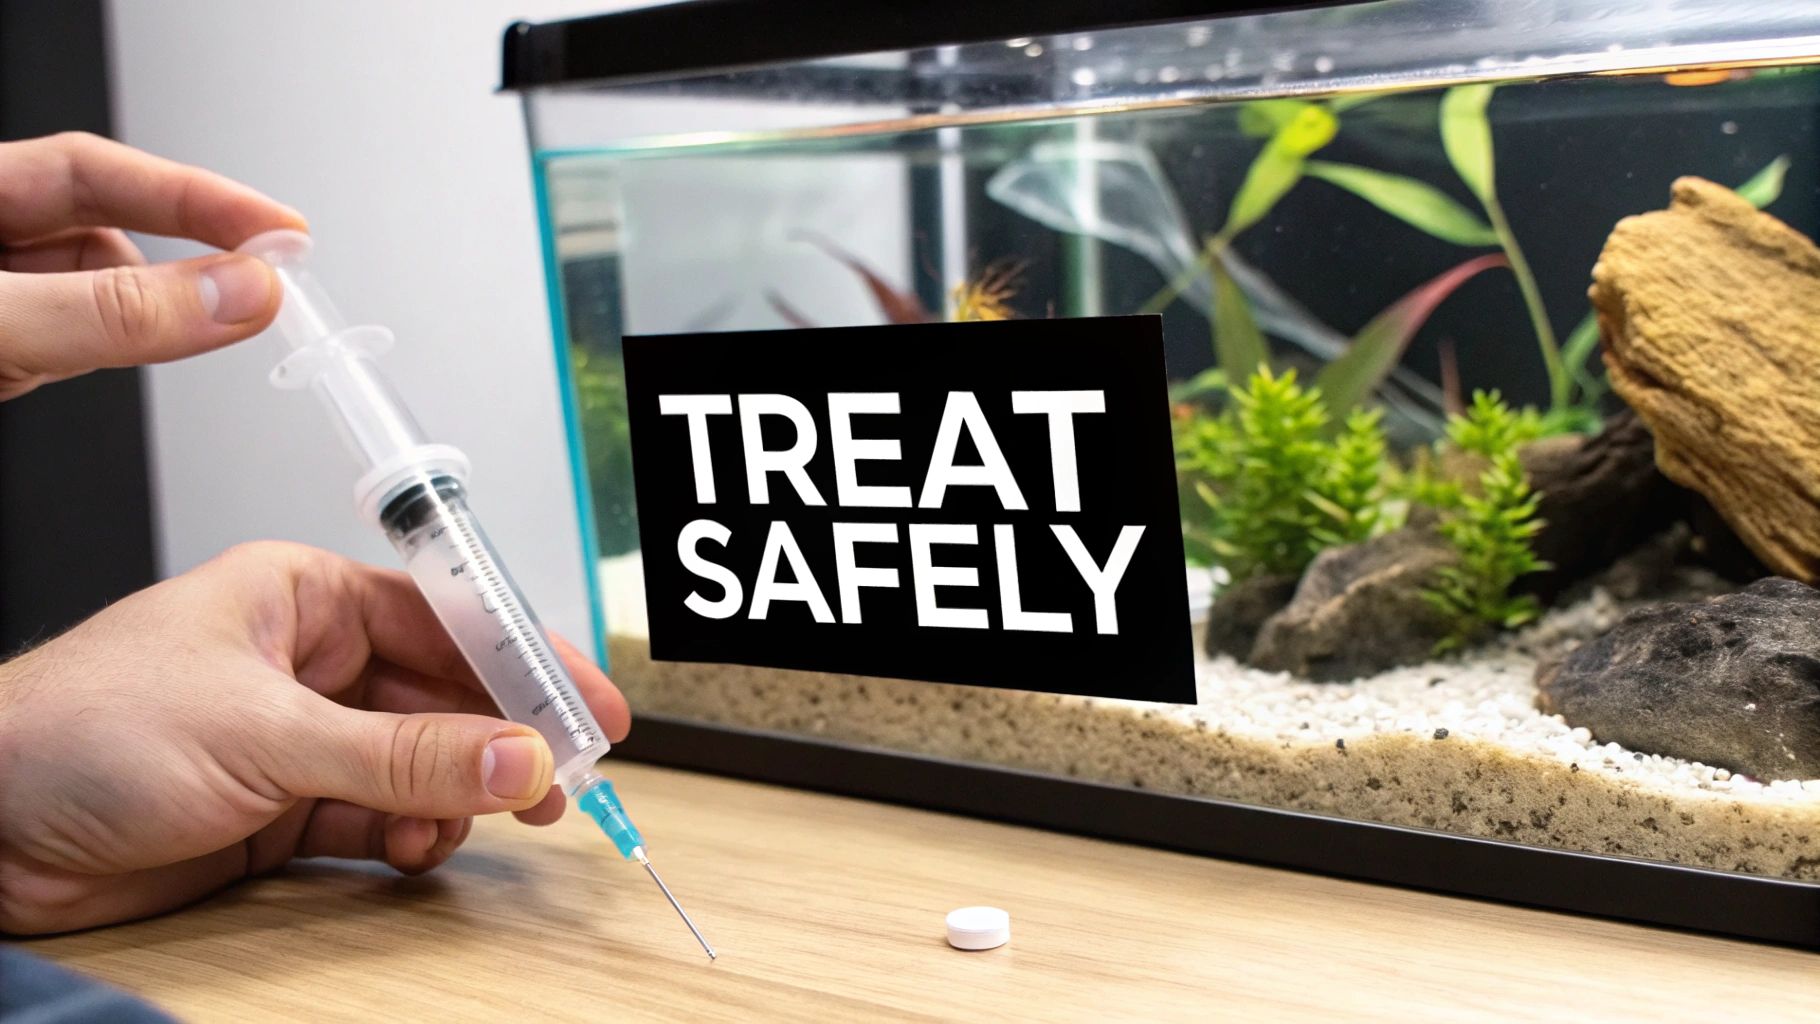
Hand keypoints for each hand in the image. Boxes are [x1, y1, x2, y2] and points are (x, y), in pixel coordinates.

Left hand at [0, 131, 305, 398]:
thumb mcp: (1, 325)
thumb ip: (112, 310)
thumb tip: (235, 292)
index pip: (94, 170)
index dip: (193, 194)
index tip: (277, 229)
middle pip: (100, 232)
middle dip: (174, 265)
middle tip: (260, 289)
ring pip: (90, 296)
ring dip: (129, 322)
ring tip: (138, 347)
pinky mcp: (1, 356)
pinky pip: (69, 343)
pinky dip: (101, 354)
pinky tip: (86, 368)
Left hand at [0, 541, 630, 933]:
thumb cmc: (76, 730)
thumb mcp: (260, 734)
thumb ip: (401, 755)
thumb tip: (513, 756)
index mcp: (300, 598)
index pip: (445, 616)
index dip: (523, 656)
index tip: (586, 703)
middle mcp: (307, 664)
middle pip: (444, 694)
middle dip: (501, 737)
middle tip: (558, 778)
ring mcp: (298, 739)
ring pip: (420, 762)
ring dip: (458, 795)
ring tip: (482, 820)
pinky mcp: (282, 808)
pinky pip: (381, 816)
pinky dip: (412, 835)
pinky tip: (419, 848)